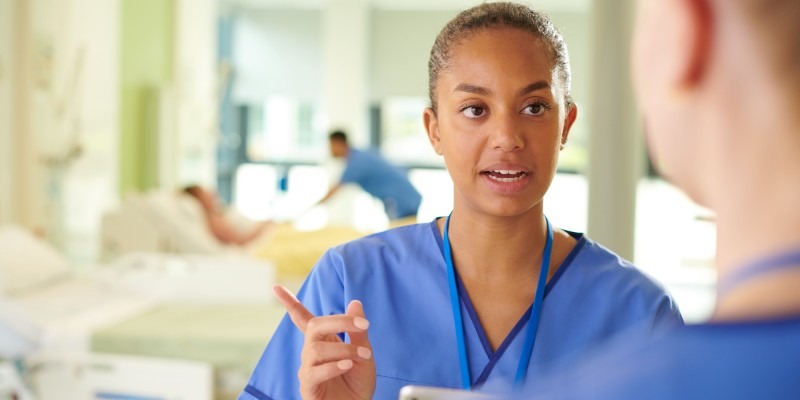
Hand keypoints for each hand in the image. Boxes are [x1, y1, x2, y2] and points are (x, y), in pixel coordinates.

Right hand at [273, 285, 375, 399]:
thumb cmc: (358, 384)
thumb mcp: (364, 355)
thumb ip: (358, 332)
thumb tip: (355, 302)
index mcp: (323, 341)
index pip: (303, 319)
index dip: (290, 303)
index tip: (276, 287)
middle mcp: (312, 352)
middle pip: (314, 326)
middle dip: (339, 321)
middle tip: (363, 324)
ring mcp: (308, 369)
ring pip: (316, 349)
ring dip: (344, 349)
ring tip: (362, 357)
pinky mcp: (308, 386)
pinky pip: (314, 372)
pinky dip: (332, 366)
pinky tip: (346, 366)